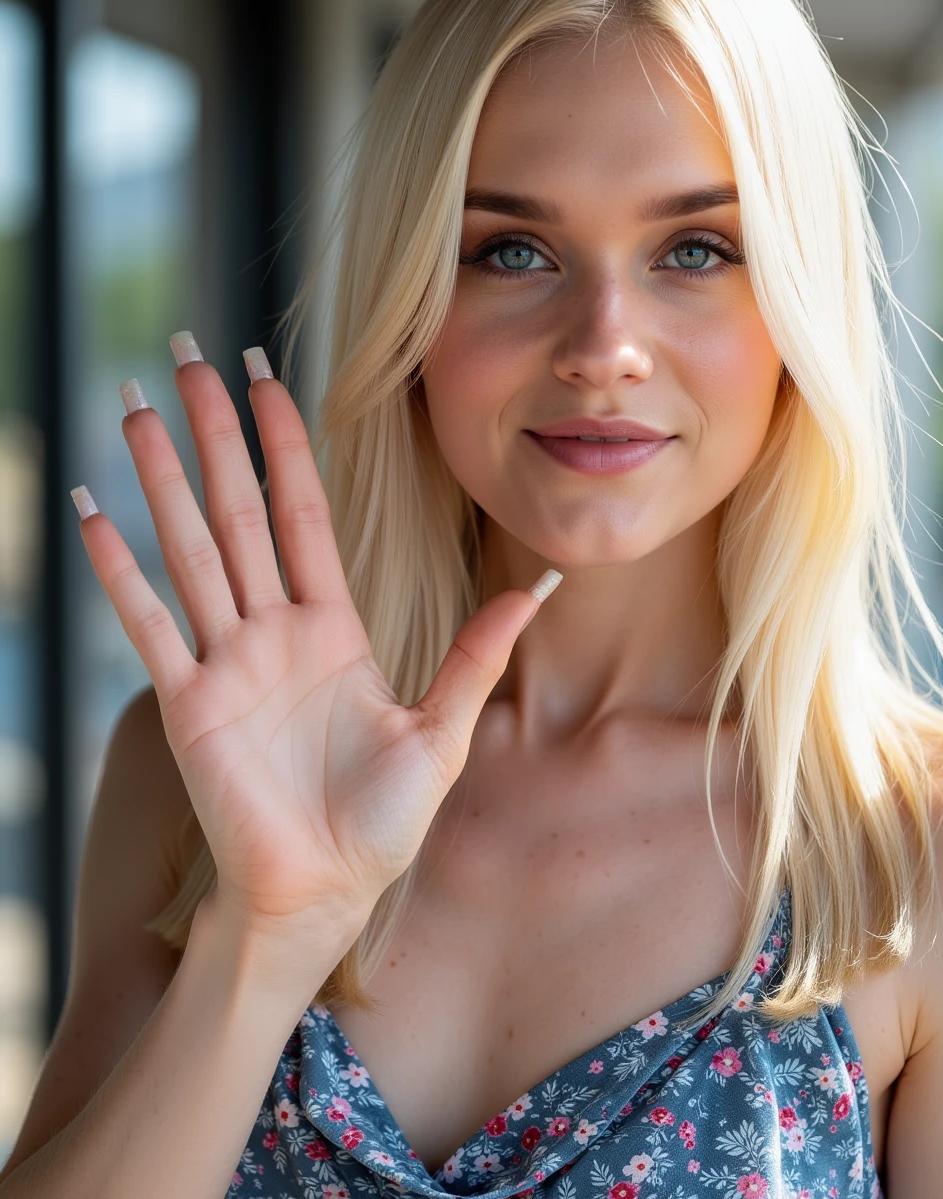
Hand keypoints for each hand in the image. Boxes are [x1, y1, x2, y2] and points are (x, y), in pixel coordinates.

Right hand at [70, 335, 560, 969]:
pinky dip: (120, 571)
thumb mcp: (441, 729)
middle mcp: (272, 628)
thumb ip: (478, 652)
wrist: (324, 893)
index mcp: (332, 625)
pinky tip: (94, 513)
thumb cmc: (381, 822)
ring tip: (135, 408)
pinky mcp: (188, 703)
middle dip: (214, 431)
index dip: (286, 441)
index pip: (304, 510)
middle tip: (186, 354)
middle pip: (239, 507)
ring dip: (162, 478)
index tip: (265, 378)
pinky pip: (148, 623)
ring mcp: (226, 660)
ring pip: (191, 547)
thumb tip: (541, 586)